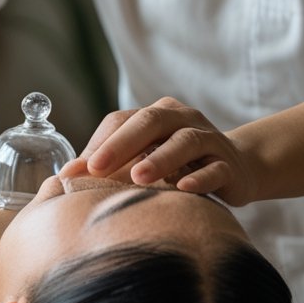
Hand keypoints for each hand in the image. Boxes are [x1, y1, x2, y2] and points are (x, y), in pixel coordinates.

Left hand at [80, 97, 259, 205]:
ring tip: (139, 177)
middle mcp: (183, 119)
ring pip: (185, 141)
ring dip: (161, 159)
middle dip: (121, 144)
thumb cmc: (177, 165)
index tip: (72, 172)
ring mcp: (209, 139)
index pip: (122, 120)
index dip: (97, 143)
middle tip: (97, 168)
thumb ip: (110, 164)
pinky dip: (200, 177)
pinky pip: (215, 169)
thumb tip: (64, 178)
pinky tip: (185, 188)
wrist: (239, 167)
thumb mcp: (144, 159)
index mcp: (156, 114)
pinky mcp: (229, 164)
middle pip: (150, 122)